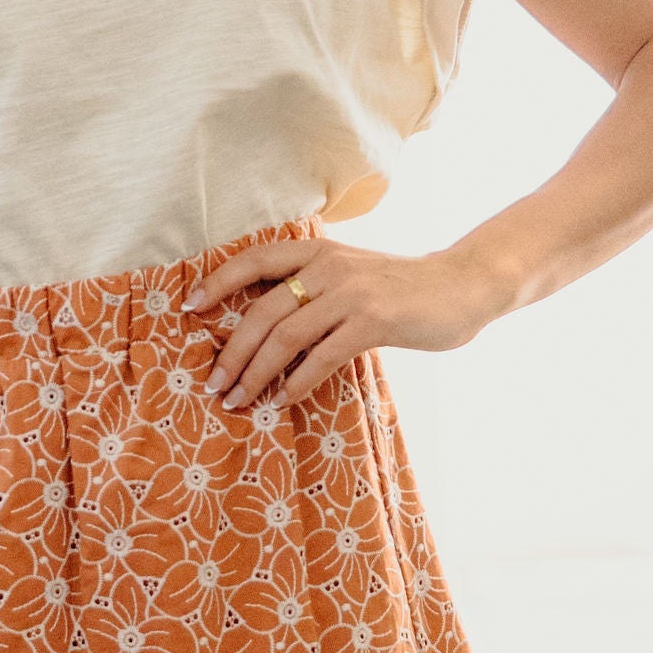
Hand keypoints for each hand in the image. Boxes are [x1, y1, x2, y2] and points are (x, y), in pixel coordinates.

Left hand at [182, 235, 499, 413]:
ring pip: (284, 337)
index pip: (253, 260)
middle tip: (213, 383)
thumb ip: (315, 288)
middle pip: (261, 311)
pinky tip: (281, 401)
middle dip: (231, 352)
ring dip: (255, 374)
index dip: (217, 282)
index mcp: (318, 251)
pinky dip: (295, 382)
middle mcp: (328, 266)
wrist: (463, 285)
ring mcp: (350, 293)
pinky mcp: (373, 322)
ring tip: (238, 399)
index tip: (189, 308)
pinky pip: (320, 357)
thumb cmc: (403, 288)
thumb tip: (266, 327)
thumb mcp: (353, 274)